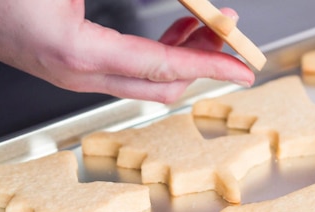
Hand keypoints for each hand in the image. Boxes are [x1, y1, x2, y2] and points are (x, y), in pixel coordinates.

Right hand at [0, 0, 254, 102]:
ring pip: (148, 80)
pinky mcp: (71, 68)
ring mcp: (74, 76)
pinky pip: (129, 72)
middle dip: (203, 59)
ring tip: (209, 26)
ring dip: (183, 55)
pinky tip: (174, 31)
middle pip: (162, 82)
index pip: (164, 66)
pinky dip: (160, 55)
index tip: (243, 68)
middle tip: (230, 33)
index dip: (210, 65)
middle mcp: (79, 74)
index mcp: (78, 51)